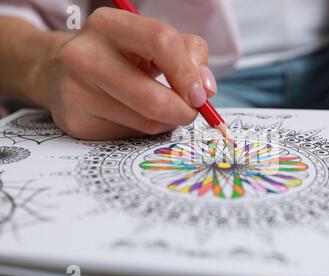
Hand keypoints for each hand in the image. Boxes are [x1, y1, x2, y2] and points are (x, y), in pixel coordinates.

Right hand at [30, 7, 216, 139]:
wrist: (60, 72)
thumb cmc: (118, 56)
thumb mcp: (151, 43)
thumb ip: (188, 55)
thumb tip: (206, 90)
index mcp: (108, 25)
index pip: (161, 42)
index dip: (188, 73)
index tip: (201, 95)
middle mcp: (84, 55)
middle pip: (151, 97)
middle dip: (182, 112)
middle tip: (190, 112)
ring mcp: (76, 92)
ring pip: (144, 122)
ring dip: (166, 122)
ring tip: (161, 110)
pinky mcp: (76, 122)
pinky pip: (130, 135)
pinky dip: (144, 130)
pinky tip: (135, 116)